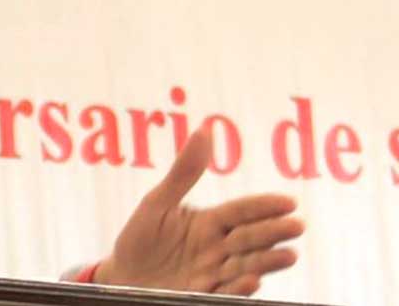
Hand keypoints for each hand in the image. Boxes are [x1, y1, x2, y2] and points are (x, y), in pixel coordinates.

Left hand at [93, 128, 304, 294]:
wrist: (121, 277)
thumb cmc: (140, 238)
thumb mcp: (157, 202)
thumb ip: (183, 172)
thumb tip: (205, 129)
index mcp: (210, 223)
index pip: (242, 212)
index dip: (264, 207)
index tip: (289, 201)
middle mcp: (217, 248)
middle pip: (250, 238)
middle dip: (274, 232)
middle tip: (296, 225)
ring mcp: (213, 274)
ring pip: (246, 266)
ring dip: (268, 261)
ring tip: (289, 255)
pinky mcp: (203, 295)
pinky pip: (225, 292)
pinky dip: (239, 287)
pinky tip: (252, 279)